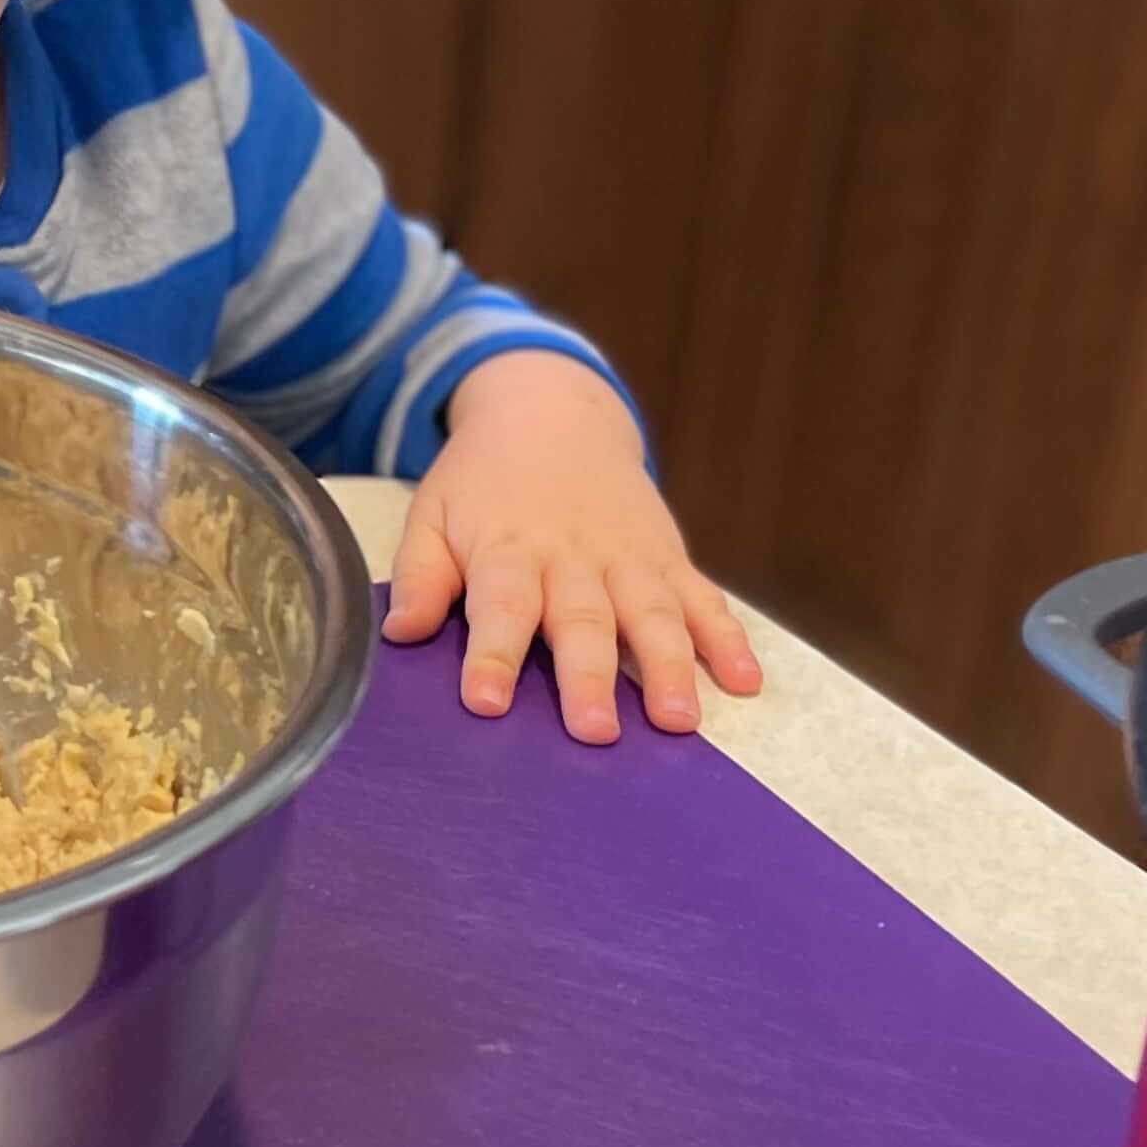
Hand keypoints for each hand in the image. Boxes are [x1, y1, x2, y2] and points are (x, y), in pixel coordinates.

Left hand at [385, 351, 761, 742]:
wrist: (553, 414)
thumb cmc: (483, 483)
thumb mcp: (433, 514)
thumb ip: (421, 574)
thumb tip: (400, 634)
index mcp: (507, 550)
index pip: (501, 606)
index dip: (493, 655)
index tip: (486, 702)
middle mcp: (573, 557)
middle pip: (583, 620)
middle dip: (590, 677)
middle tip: (595, 732)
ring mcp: (628, 559)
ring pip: (652, 615)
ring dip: (669, 667)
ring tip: (678, 720)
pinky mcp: (667, 558)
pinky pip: (703, 599)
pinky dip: (728, 638)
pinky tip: (745, 680)